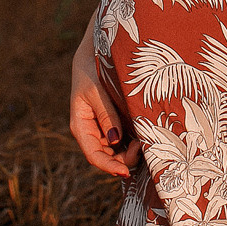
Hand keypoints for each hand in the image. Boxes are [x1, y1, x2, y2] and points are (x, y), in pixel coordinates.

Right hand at [68, 26, 139, 176]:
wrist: (96, 53)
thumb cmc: (92, 70)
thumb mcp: (97, 90)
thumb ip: (106, 114)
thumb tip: (115, 140)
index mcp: (82, 126)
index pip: (94, 156)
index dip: (109, 167)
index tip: (125, 172)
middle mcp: (92, 132)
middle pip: (108, 157)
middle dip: (124, 159)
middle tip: (142, 147)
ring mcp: (104, 129)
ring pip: (117, 151)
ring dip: (130, 152)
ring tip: (145, 140)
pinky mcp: (115, 123)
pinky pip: (124, 140)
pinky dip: (134, 142)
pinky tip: (145, 136)